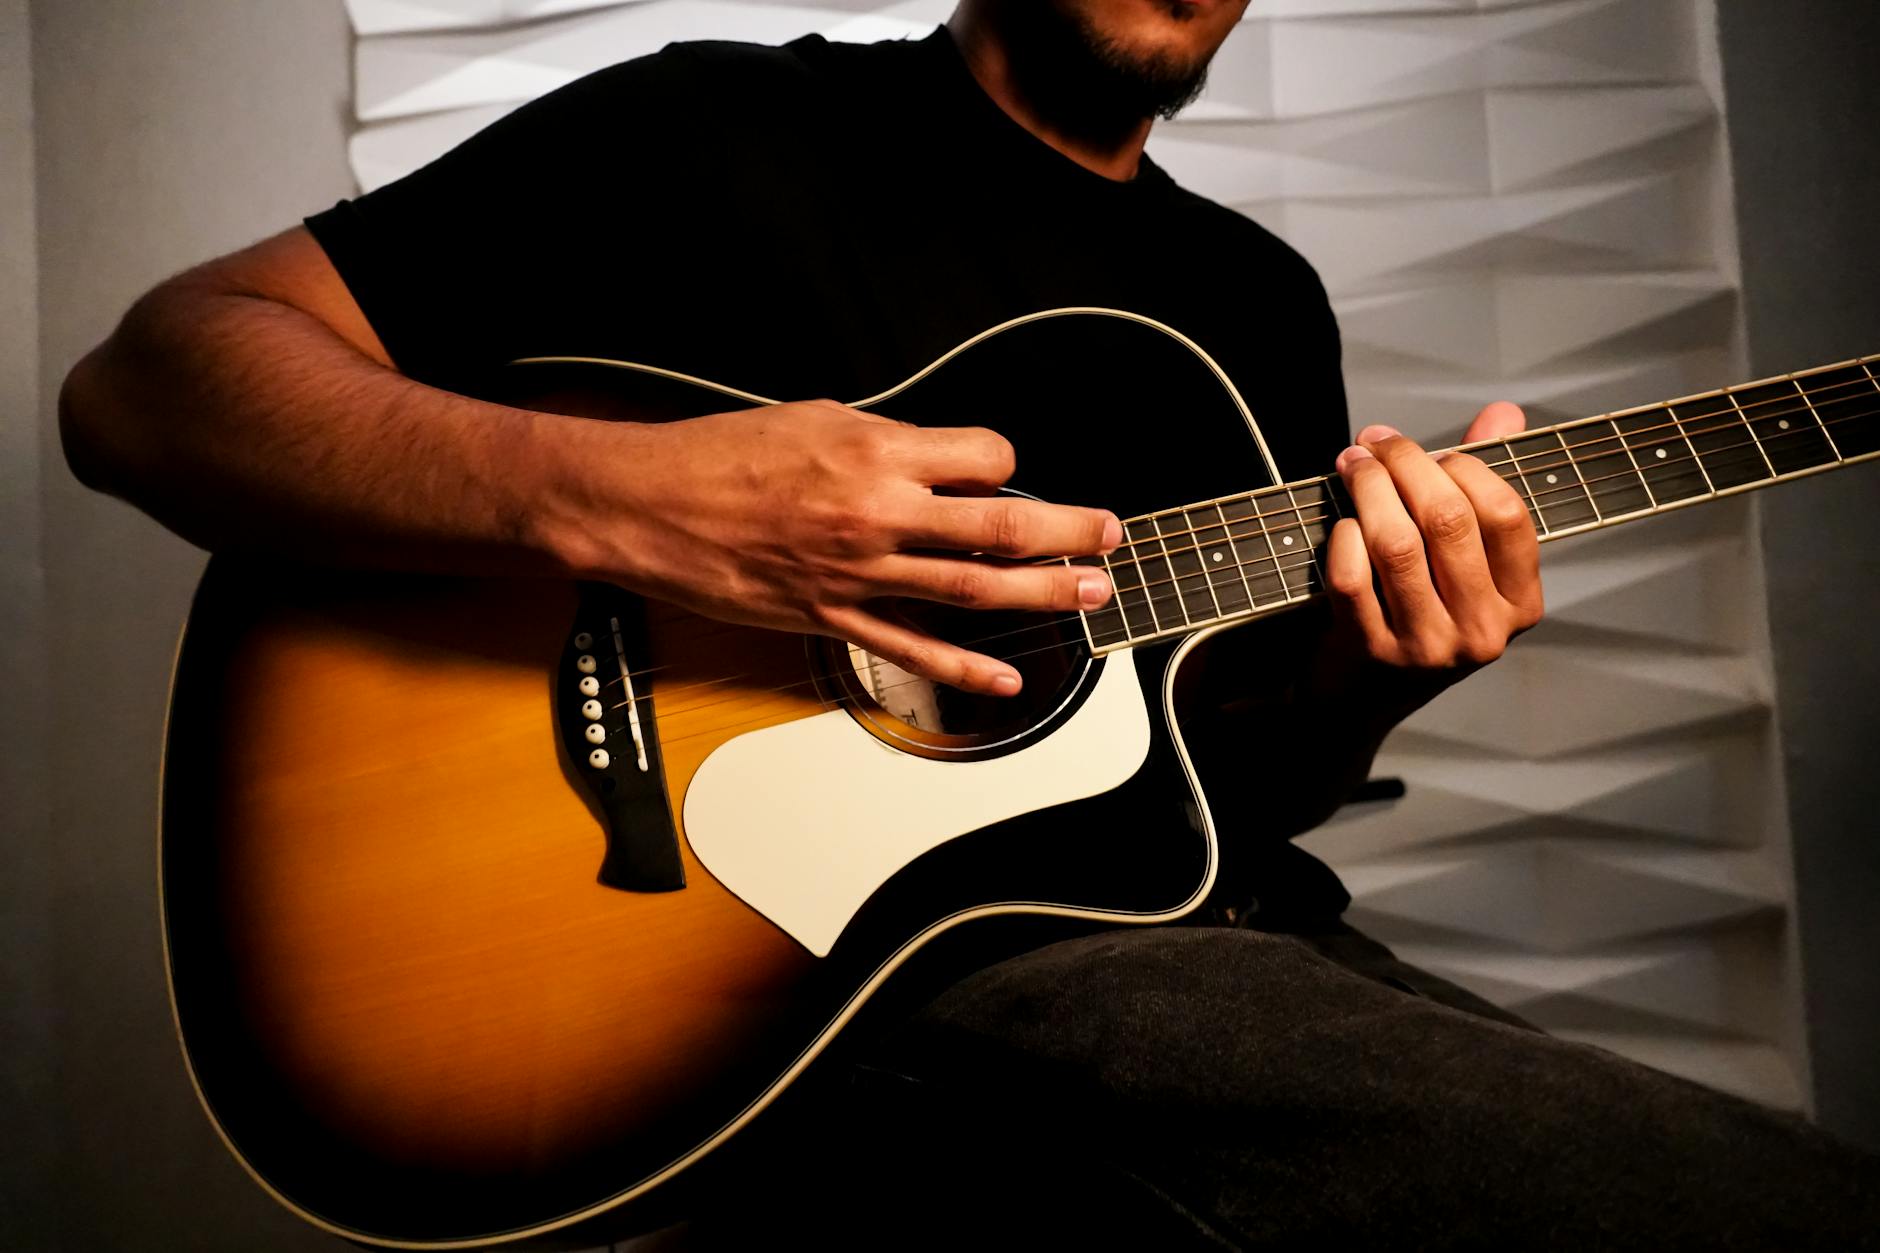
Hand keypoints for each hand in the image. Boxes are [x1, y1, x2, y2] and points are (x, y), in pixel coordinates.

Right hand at [552, 399, 1121, 695]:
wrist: (645, 503)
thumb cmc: (717, 454)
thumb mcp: (811, 416)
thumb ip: (882, 440)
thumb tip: (934, 456)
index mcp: (874, 449)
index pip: (982, 456)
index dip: (1008, 463)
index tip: (1010, 471)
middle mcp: (877, 512)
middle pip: (1000, 524)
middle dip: (1068, 529)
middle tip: (1110, 534)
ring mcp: (858, 571)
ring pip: (972, 587)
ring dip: (1041, 592)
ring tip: (1090, 593)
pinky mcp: (831, 616)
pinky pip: (911, 649)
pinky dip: (964, 670)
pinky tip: (1005, 682)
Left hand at [1318, 402, 1543, 710]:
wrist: (1360, 701)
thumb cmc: (1418, 613)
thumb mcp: (1464, 562)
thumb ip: (1482, 485)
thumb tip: (1504, 412)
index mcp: (1520, 604)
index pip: (1505, 514)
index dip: (1463, 465)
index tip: (1425, 448)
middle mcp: (1481, 632)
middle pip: (1448, 520)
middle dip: (1405, 465)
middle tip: (1373, 444)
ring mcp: (1426, 647)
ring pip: (1397, 543)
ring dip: (1367, 489)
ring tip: (1350, 465)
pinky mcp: (1371, 653)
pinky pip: (1352, 575)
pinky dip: (1342, 537)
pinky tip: (1340, 525)